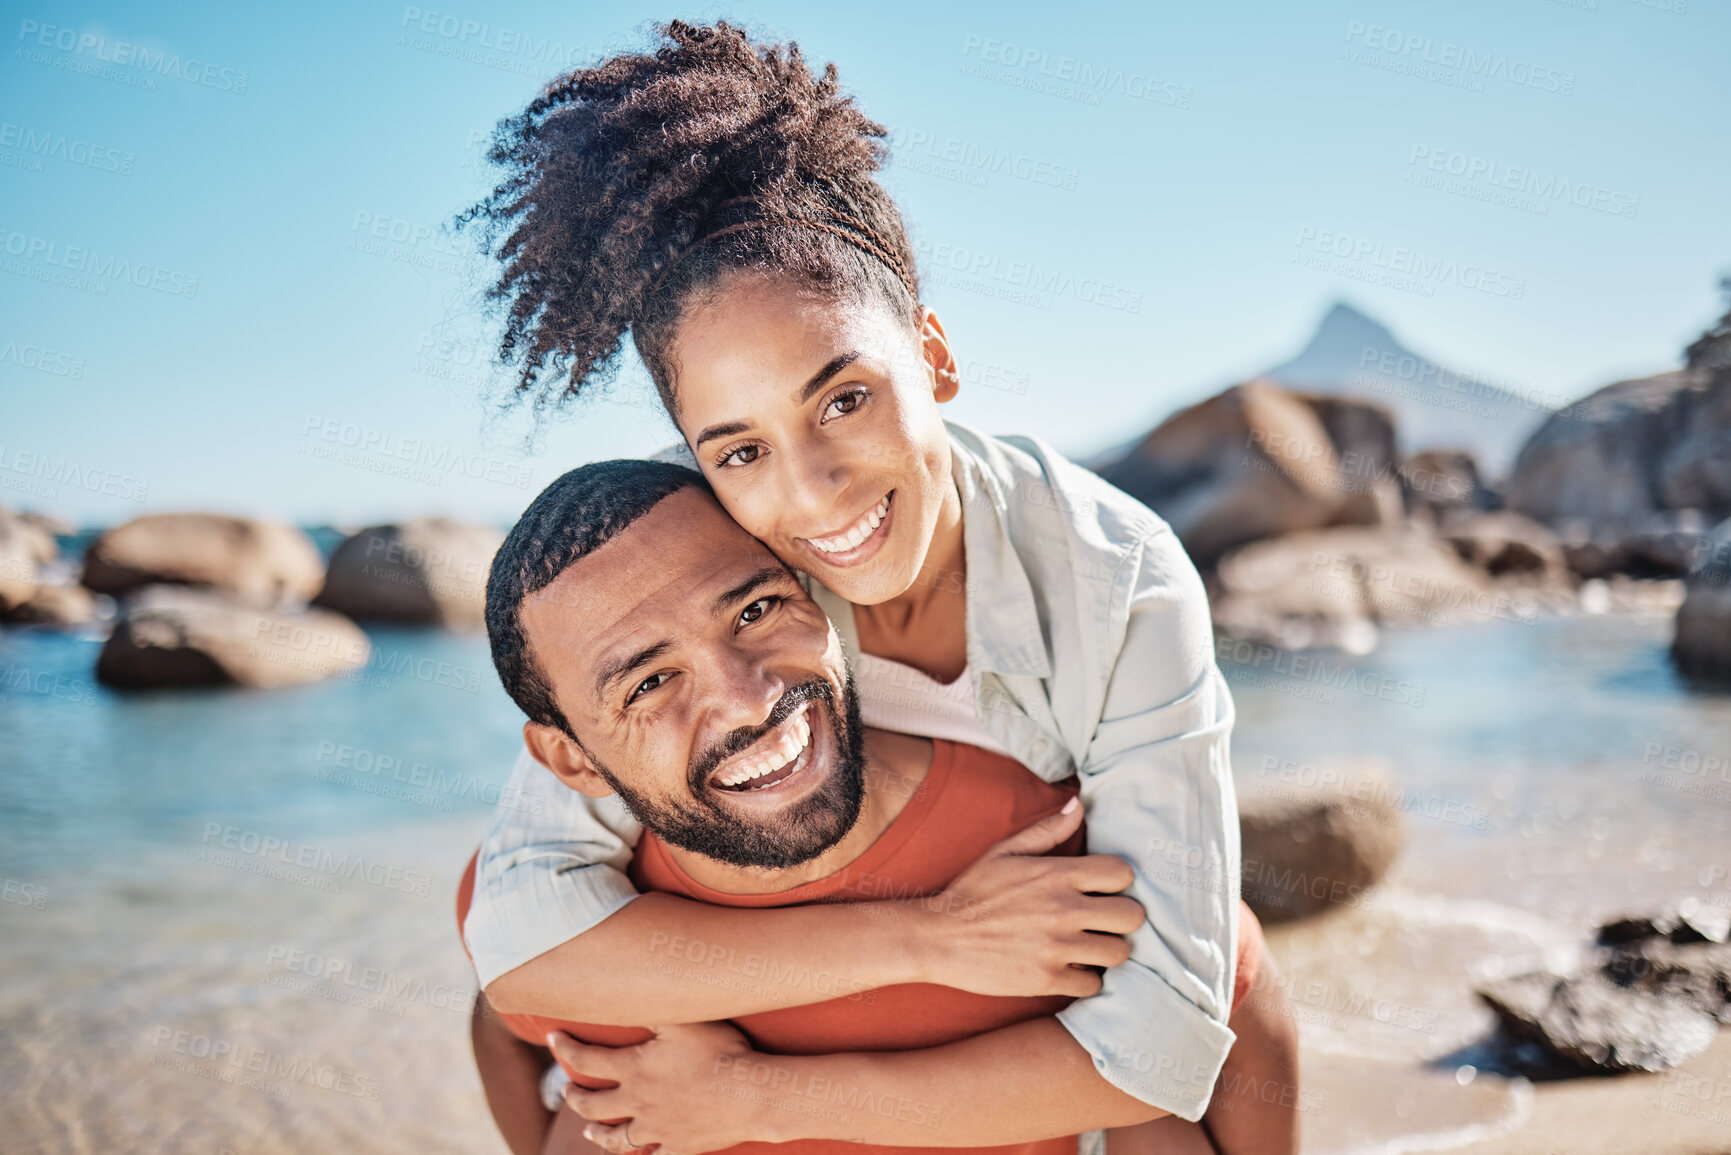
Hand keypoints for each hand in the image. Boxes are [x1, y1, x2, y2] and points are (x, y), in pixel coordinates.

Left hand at [550, 1023, 783, 1154]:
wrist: (749, 1094)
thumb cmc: (719, 1050)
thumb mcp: (683, 1019)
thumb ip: (653, 1009)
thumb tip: (628, 994)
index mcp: (634, 1069)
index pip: (586, 1059)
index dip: (565, 1047)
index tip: (552, 1038)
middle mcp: (637, 1102)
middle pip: (591, 1105)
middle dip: (574, 1096)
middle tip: (566, 1089)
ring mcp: (656, 1129)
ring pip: (615, 1139)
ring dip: (597, 1134)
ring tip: (588, 1131)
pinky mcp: (677, 1146)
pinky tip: (639, 1154)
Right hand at [912, 798, 1143, 998]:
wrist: (939, 938)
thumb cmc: (972, 892)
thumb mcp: (1004, 852)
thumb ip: (1047, 830)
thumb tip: (1079, 804)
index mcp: (1055, 874)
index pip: (1123, 873)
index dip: (1118, 881)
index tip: (1103, 889)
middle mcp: (1062, 910)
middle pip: (1132, 917)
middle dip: (1121, 917)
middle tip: (1103, 920)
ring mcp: (1056, 948)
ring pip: (1118, 953)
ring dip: (1106, 949)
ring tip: (1088, 945)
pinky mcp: (1047, 980)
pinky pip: (1093, 984)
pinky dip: (1084, 978)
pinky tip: (1069, 967)